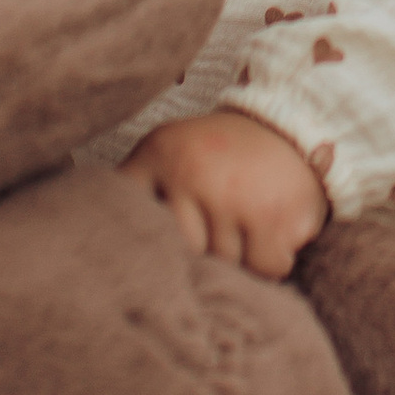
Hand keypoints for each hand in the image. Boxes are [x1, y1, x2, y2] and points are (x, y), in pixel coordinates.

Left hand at [124, 108, 329, 273]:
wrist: (294, 125)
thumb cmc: (225, 153)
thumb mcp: (171, 152)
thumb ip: (137, 189)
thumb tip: (101, 246)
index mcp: (159, 154)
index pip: (137, 222)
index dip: (148, 245)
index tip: (154, 255)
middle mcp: (191, 172)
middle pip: (183, 253)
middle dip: (204, 252)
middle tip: (220, 229)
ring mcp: (231, 195)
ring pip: (225, 266)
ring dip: (242, 258)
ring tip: (250, 223)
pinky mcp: (271, 216)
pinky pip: (265, 269)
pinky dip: (273, 260)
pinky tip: (275, 230)